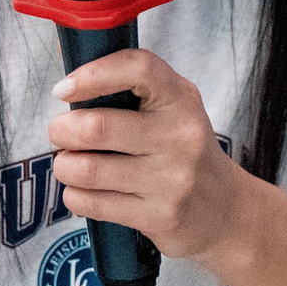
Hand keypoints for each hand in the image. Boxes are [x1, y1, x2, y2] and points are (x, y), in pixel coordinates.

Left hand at [47, 49, 251, 260]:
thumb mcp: (172, 109)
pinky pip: (92, 203)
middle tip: (61, 133)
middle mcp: (180, 136)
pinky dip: (74, 196)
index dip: (93, 74)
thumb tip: (64, 82)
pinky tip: (85, 191)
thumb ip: (128, 90)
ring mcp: (172, 179)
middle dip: (61, 130)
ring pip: (86, 169)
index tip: (64, 89)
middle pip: (95, 127)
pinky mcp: (159, 216)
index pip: (138, 69)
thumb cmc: (183, 151)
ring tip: (71, 164)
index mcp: (180, 99)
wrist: (225, 210)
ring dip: (64, 166)